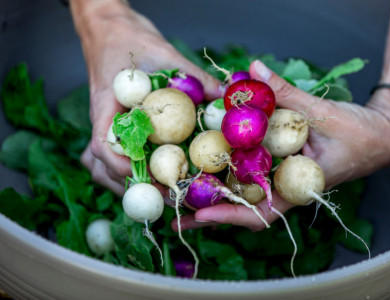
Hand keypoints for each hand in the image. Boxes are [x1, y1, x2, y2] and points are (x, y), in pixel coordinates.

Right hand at [70, 0, 220, 195]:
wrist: (111, 31)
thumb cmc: (130, 39)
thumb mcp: (164, 53)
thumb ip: (194, 76)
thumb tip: (227, 96)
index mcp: (106, 107)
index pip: (103, 145)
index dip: (123, 167)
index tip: (150, 179)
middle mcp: (102, 123)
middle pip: (103, 167)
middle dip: (133, 186)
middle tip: (168, 196)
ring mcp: (105, 127)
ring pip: (103, 168)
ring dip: (126, 185)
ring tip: (160, 194)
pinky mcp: (113, 128)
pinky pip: (112, 157)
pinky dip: (127, 172)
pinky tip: (150, 177)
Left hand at [174, 59, 389, 231]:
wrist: (378, 136)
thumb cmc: (358, 132)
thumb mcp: (321, 111)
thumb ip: (285, 92)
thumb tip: (253, 68)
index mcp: (298, 186)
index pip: (262, 211)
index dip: (231, 215)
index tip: (201, 214)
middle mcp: (285, 188)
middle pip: (243, 211)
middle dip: (210, 216)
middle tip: (175, 219)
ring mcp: (280, 180)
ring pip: (243, 197)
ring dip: (212, 200)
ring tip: (179, 201)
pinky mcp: (277, 169)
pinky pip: (249, 178)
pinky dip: (226, 177)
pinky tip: (204, 173)